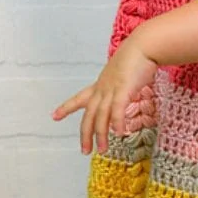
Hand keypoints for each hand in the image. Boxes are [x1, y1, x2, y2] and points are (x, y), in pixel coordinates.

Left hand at [52, 38, 157, 154]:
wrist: (144, 46)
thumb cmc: (137, 59)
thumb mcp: (123, 75)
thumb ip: (120, 87)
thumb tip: (124, 94)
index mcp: (100, 85)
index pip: (79, 98)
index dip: (66, 108)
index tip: (54, 116)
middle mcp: (102, 88)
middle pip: (89, 114)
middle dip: (85, 134)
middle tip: (84, 150)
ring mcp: (112, 89)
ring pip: (101, 115)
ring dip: (101, 134)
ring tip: (101, 150)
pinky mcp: (124, 89)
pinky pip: (117, 109)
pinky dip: (116, 122)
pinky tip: (118, 133)